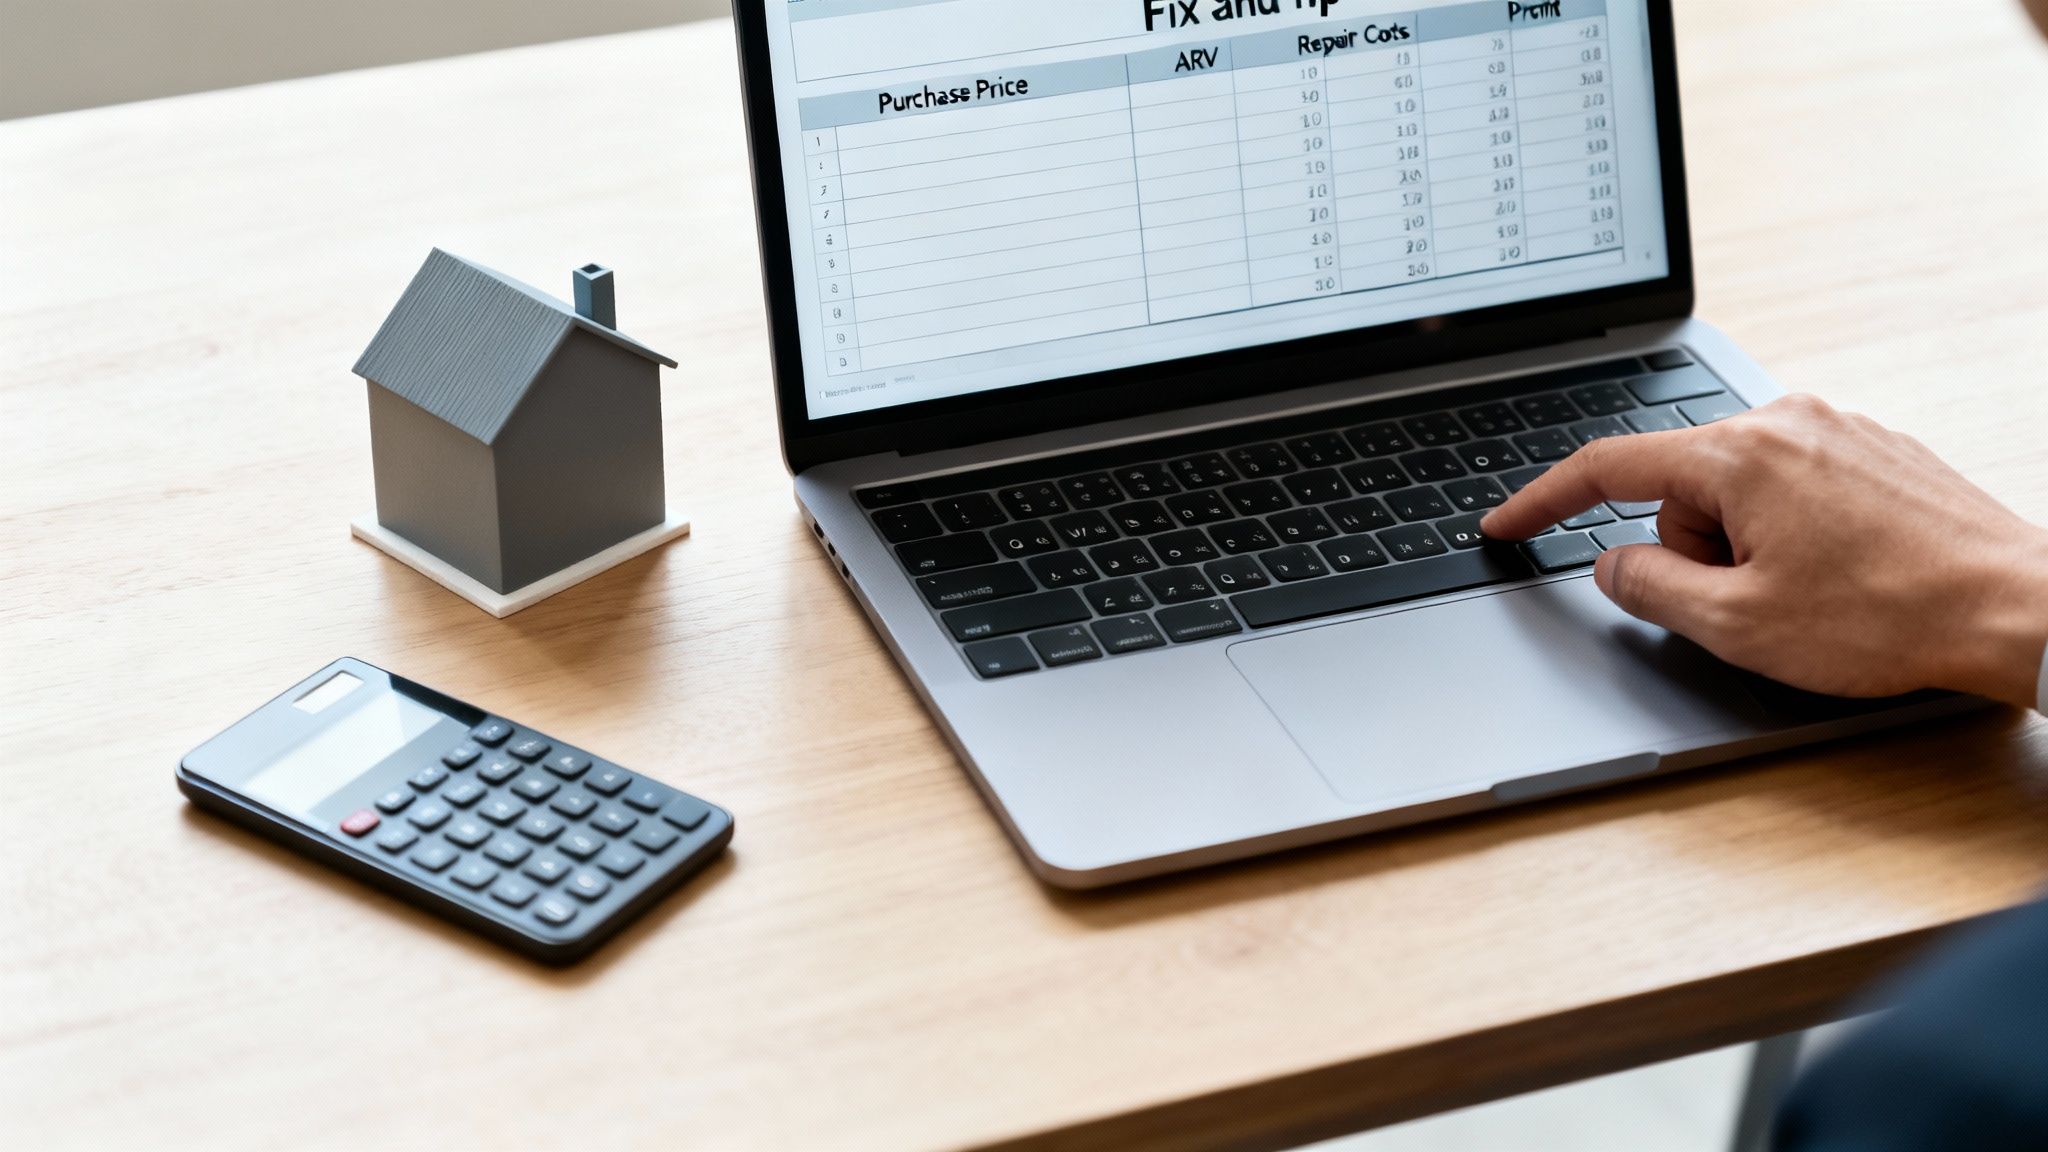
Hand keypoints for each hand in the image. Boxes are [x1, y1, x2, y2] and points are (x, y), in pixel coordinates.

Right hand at [1479, 394, 2047, 705]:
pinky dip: (1790, 533)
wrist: (2019, 609)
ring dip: (1744, 546)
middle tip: (1747, 603)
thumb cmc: (1890, 618)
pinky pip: (1793, 487)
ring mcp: (1838, 428)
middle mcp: (1786, 421)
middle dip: (1690, 549)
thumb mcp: (1737, 624)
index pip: (1605, 466)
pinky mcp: (1876, 449)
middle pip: (1679, 485)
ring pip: (1738, 490)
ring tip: (1809, 593)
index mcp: (1739, 454)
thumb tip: (1613, 565)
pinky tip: (1840, 574)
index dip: (1542, 501)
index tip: (1505, 523)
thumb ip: (1649, 588)